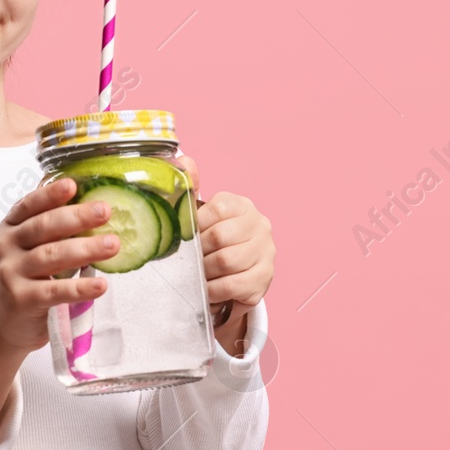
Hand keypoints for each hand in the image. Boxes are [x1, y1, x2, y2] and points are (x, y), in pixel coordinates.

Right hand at [0, 177, 121, 355]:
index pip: (29, 205)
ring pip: (51, 256)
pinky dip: (80, 287)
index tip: (73, 185)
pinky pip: (55, 291)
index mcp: (11, 228)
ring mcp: (12, 272)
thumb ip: (52, 232)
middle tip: (105, 210)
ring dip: (85, 248)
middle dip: (77, 217)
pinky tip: (100, 285)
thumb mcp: (29, 250)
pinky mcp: (22, 299)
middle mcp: (7, 246)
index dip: (50, 194)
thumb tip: (97, 211)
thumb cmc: (25, 280)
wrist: (1, 324)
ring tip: (113, 244)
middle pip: (43, 227)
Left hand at [175, 153, 275, 322]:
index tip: (186, 239)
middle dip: (198, 253)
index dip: (196, 228)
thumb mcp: (201, 217)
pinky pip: (234, 285)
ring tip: (197, 275)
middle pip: (220, 237)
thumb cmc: (213, 243)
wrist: (235, 279)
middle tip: (189, 260)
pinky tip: (208, 290)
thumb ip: (190, 189)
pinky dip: (214, 290)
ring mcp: (266, 251)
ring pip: (226, 262)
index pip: (216, 209)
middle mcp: (259, 224)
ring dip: (205, 273)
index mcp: (241, 205)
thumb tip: (183, 159)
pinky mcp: (264, 277)